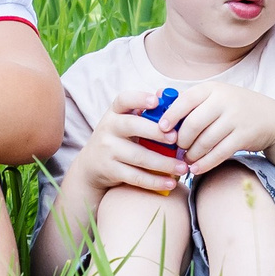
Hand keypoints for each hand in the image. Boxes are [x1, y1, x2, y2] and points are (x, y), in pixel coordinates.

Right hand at [73, 89, 189, 195]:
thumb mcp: (126, 121)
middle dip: (155, 132)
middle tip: (176, 139)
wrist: (91, 165)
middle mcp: (108, 128)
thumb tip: (166, 93)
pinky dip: (155, 181)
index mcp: (115, 112)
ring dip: (163, 163)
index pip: (123, 100)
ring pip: (138, 156)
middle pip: (132, 126)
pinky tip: (171, 182)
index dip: (139, 98)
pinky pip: (135, 176)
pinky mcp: (110, 170)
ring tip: (183, 167)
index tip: (156, 101)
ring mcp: (108, 150)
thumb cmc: (119, 138)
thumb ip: (146, 110)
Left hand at [156, 81, 274, 175]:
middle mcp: (224, 100)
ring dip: (192, 154)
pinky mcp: (244, 136)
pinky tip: (196, 168)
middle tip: (177, 149)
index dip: (170, 116)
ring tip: (186, 159)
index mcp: (212, 88)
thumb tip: (155, 98)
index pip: (185, 100)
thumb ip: (188, 99)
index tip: (161, 130)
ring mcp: (236, 118)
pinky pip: (219, 153)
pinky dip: (205, 163)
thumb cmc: (233, 108)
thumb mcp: (214, 96)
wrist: (271, 118)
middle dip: (181, 141)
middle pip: (193, 124)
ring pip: (205, 141)